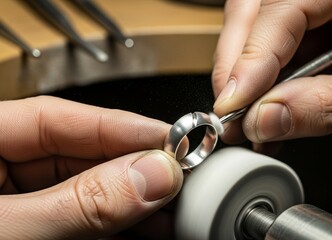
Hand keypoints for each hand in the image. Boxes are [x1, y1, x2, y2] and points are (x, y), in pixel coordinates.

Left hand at [0, 96, 182, 238]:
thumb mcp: (14, 232)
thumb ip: (80, 202)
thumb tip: (150, 175)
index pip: (55, 117)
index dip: (119, 125)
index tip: (168, 137)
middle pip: (79, 154)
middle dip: (133, 167)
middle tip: (176, 175)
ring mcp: (20, 203)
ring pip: (88, 189)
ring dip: (133, 200)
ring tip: (171, 206)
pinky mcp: (38, 229)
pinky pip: (82, 219)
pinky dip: (117, 226)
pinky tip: (146, 227)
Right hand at [212, 0, 331, 146]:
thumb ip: (322, 102)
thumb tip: (264, 121)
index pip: (274, 9)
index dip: (246, 62)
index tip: (230, 107)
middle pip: (249, 14)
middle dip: (233, 69)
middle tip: (231, 114)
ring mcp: (308, 2)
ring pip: (254, 29)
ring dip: (248, 78)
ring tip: (252, 118)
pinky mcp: (306, 16)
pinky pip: (271, 39)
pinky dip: (265, 76)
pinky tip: (268, 105)